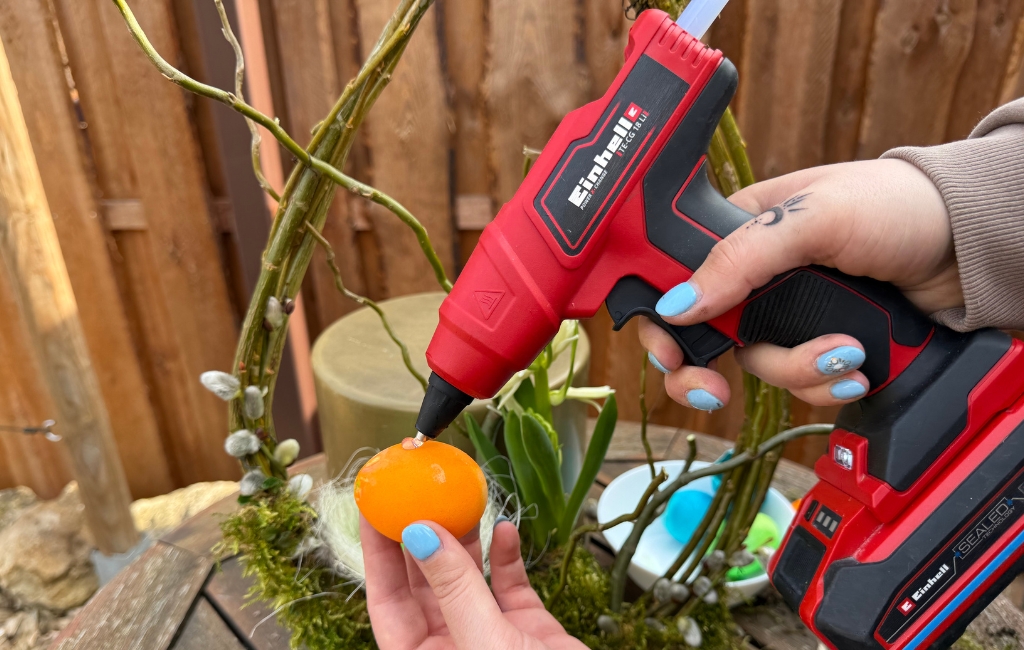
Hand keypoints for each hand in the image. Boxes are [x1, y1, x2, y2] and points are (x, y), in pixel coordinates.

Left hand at [362, 516, 585, 649]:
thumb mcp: (484, 643)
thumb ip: (454, 589)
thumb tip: (418, 534)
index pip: (386, 601)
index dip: (378, 554)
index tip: (375, 507)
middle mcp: (451, 648)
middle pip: (424, 583)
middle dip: (421, 535)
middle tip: (417, 490)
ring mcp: (490, 637)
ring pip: (468, 579)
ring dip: (465, 539)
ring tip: (462, 500)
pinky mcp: (528, 631)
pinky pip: (510, 586)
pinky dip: (507, 557)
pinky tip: (505, 530)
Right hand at [641, 159, 962, 408]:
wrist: (970, 246)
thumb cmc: (897, 205)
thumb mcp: (815, 218)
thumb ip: (742, 258)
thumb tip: (678, 304)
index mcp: (739, 233)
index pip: (678, 282)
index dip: (665, 325)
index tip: (671, 357)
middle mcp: (756, 278)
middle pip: (707, 338)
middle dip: (711, 371)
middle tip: (713, 392)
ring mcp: (790, 315)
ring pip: (758, 368)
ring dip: (799, 372)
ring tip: (847, 353)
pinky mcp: (822, 344)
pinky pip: (801, 385)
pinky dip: (828, 384)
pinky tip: (858, 366)